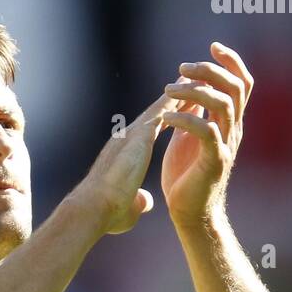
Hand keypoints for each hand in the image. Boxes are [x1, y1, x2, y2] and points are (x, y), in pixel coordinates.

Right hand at [74, 90, 181, 234]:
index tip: (180, 108)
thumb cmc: (107, 212)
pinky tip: (194, 90)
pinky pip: (165, 111)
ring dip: (180, 93)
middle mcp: (128, 137)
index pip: (151, 129)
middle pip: (157, 112)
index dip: (167, 117)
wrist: (94, 207)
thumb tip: (145, 201)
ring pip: (162, 107)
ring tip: (197, 79)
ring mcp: (133, 133)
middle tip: (191, 83)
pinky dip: (179, 101)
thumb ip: (139, 200)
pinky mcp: (140, 136)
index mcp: (125, 153)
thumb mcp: (128, 206)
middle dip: (174, 99)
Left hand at [160, 42, 252, 228]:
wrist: (188, 213)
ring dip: (195, 91)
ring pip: (223, 105)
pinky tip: (167, 119)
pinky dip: (187, 120)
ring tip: (168, 90)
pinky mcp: (214, 162)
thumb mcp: (190, 136)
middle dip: (210, 70)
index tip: (212, 46)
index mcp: (228, 122)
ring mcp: (226, 145)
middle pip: (236, 87)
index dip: (231, 60)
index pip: (242, 82)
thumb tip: (192, 90)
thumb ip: (195, 113)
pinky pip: (206, 132)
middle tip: (183, 68)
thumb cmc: (186, 175)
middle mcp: (233, 130)